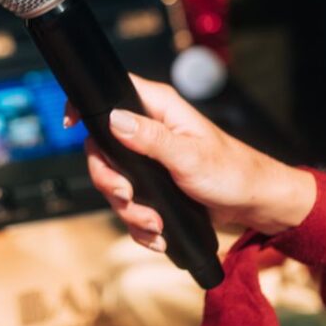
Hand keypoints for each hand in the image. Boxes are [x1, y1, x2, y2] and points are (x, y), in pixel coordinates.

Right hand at [65, 75, 315, 252]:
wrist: (254, 204)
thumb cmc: (232, 172)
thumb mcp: (189, 156)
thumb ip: (150, 138)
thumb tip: (115, 119)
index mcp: (158, 108)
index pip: (111, 91)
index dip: (86, 105)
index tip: (71, 125)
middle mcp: (148, 129)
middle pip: (102, 149)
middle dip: (111, 182)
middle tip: (129, 196)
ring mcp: (149, 158)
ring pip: (114, 181)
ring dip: (129, 210)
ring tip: (154, 224)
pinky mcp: (153, 184)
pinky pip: (129, 203)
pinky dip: (139, 224)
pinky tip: (157, 234)